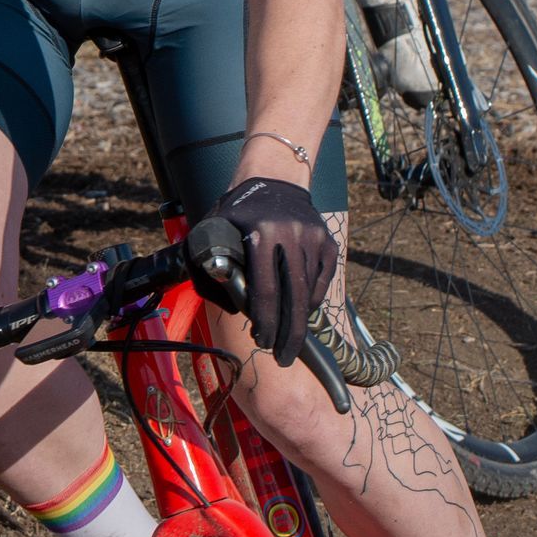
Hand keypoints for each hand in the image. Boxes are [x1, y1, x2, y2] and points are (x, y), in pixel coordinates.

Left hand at [210, 177, 337, 365]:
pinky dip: (313, 300)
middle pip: (295, 297)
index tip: (262, 341)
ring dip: (299, 319)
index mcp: (261, 233)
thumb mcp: (211, 230)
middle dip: (290, 334)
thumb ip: (207, 267)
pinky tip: (300, 310)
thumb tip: (229, 305)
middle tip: (285, 357)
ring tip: (289, 338)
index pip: (266, 289)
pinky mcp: (329, 241)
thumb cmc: (236, 213)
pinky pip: (323, 281)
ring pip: (310, 292)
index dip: (265, 321)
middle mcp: (293, 235)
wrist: (273, 180)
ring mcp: (315, 238)